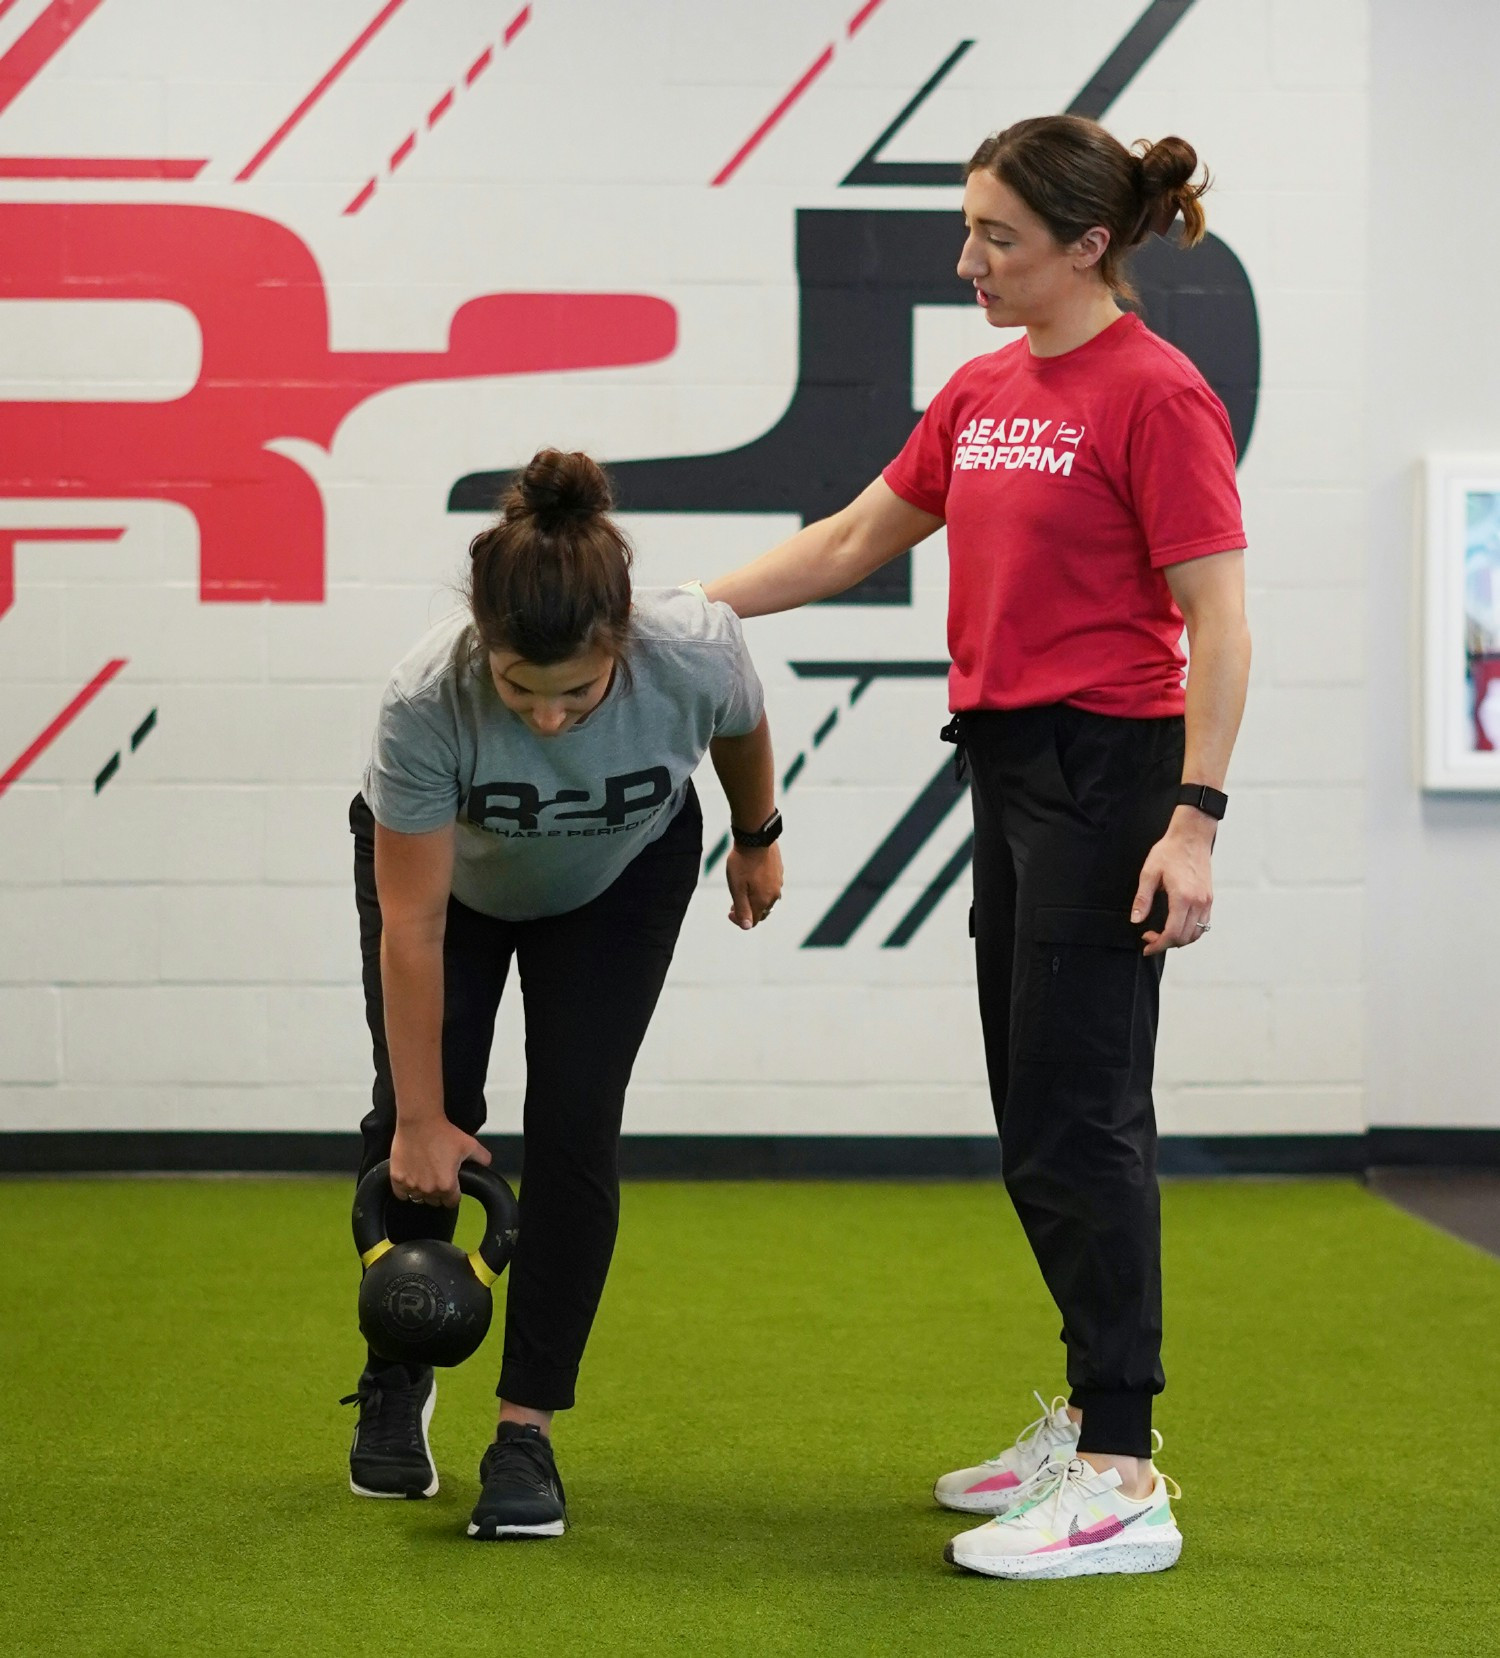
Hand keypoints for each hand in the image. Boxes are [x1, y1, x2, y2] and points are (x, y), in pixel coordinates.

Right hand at [390, 1116, 490, 1206]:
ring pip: (418, 1198)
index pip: (452, 1202)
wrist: (420, 1121)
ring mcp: (411, 1185)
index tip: (451, 1184)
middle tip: (437, 1175)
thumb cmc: (443, 1132)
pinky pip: (401, 1194)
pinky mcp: (397, 1179)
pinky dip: (405, 1189)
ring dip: (422, 1191)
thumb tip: (486, 1165)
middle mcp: (429, 1189)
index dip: (453, 1193)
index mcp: (447, 1186)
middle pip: (434, 1201)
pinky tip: (411, 1177)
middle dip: (438, 1192)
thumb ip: (482, 1158)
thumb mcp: (470, 1145)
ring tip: (424, 1174)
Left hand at [725, 843, 782, 928]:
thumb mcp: (737, 888)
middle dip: (748, 911)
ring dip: (755, 899)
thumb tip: (747, 927)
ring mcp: (778, 882)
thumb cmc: (742, 863)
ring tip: (743, 891)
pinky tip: (753, 878)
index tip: (728, 912)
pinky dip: (761, 888)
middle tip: (733, 904)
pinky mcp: (779, 871)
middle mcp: (774, 895)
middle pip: (761, 911)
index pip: (753, 921)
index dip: (740, 921)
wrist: (756, 839)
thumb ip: (742, 909)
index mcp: (763, 901)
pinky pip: (771, 886)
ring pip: (767, 899)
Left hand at [1132, 808, 1214, 957]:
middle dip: (1166, 944)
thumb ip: (1142, 899)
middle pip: (1185, 938)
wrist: (1191, 836)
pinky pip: (1204, 924)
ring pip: (1197, 934)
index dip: (1158, 944)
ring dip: (1179, 939)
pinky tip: (1177, 925)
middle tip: (1150, 938)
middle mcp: (1198, 902)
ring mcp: (1206, 901)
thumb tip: (1136, 919)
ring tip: (1162, 934)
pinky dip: (1191, 931)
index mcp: (1183, 897)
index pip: (1173, 933)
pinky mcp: (1209, 898)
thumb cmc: (1170, 851)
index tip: (1147, 946)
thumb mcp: (1149, 873)